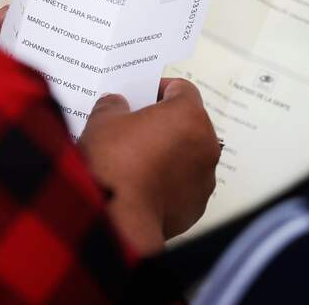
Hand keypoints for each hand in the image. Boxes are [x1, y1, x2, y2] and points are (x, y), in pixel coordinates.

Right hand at [78, 79, 219, 253]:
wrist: (116, 219)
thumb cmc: (112, 163)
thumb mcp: (103, 122)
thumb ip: (113, 105)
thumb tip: (116, 105)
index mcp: (188, 115)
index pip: (182, 89)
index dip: (160, 88)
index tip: (142, 96)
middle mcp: (205, 144)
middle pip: (189, 123)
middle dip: (165, 123)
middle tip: (136, 128)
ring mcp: (204, 178)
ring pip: (189, 156)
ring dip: (170, 153)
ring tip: (138, 160)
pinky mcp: (196, 207)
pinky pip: (185, 185)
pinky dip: (170, 182)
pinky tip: (143, 186)